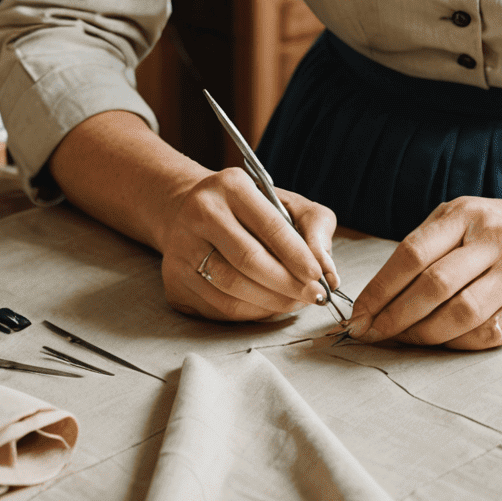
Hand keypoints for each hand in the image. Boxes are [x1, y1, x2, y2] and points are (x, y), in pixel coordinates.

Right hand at [159, 165, 339, 322]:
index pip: (269, 226)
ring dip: (271, 303)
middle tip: (312, 296)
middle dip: (287, 285)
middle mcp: (199, 213)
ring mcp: (181, 249)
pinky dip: (249, 313)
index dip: (297, 256)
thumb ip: (315, 228)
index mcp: (231, 186)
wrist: (190, 212)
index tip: (318, 277)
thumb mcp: (287, 203)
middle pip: (248, 261)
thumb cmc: (249, 210)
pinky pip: (217, 308)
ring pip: (231, 289)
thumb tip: (328, 273)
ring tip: (294, 302)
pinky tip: (266, 306)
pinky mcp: (173, 281)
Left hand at [346, 195, 501, 350]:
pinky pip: (487, 333)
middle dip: (394, 316)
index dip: (380, 288)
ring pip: (460, 314)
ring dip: (422, 334)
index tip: (359, 313)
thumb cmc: (499, 228)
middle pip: (434, 286)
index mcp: (467, 214)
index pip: (413, 253)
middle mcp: (494, 240)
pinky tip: (439, 342)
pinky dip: (456, 343)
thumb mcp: (463, 217)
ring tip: (401, 339)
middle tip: (371, 333)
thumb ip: (425, 246)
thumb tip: (376, 294)